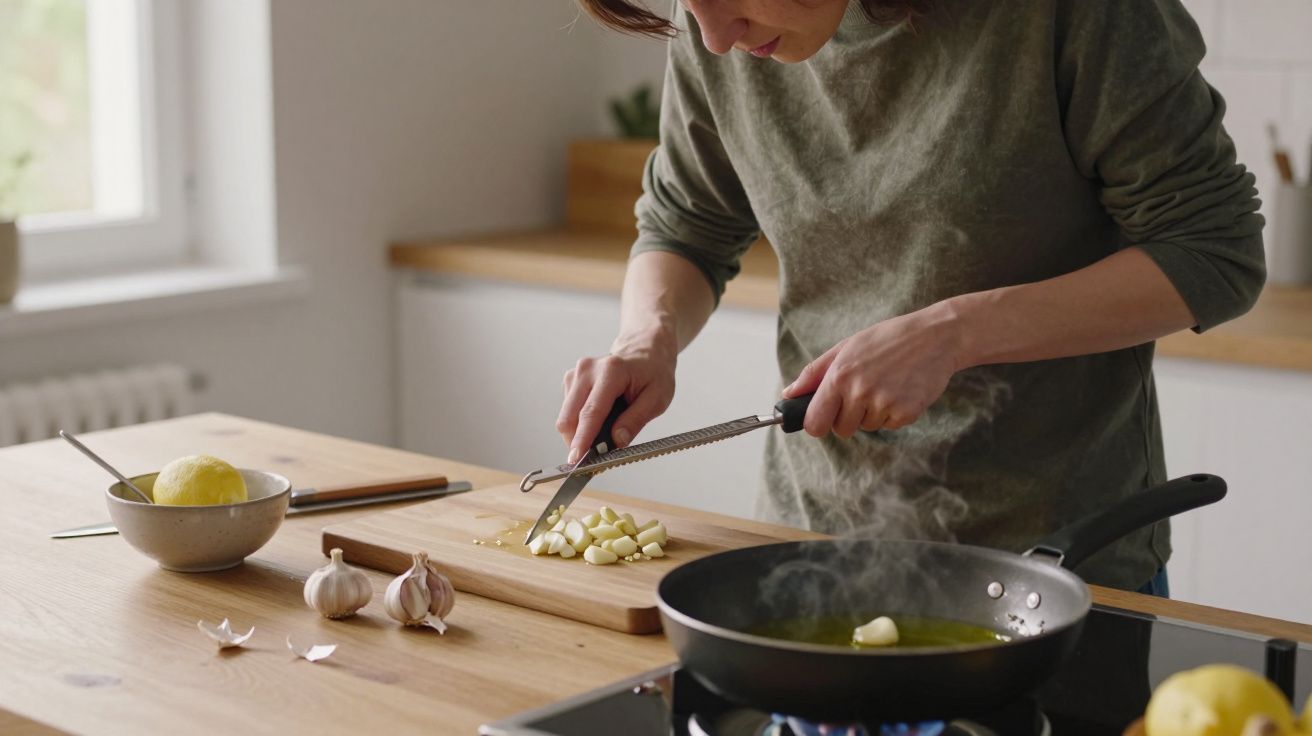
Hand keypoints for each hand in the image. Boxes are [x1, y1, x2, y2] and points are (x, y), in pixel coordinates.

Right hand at [557, 334, 675, 463]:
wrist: (645, 351)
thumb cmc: (653, 373)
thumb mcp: (657, 398)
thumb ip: (635, 420)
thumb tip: (616, 441)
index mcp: (611, 371)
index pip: (591, 412)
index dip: (582, 439)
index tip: (576, 459)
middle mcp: (587, 370)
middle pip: (569, 416)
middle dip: (577, 442)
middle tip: (592, 461)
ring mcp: (576, 373)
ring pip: (566, 416)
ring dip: (578, 434)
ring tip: (599, 441)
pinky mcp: (571, 380)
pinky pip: (568, 411)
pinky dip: (578, 424)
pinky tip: (596, 425)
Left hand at [781, 304, 963, 437]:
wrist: (936, 336)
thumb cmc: (888, 339)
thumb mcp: (847, 347)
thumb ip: (814, 373)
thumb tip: (788, 394)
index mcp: (839, 376)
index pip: (815, 423)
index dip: (818, 423)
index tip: (824, 418)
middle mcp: (859, 392)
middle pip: (841, 430)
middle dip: (848, 417)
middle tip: (864, 391)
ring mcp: (884, 404)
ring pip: (867, 427)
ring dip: (873, 412)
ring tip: (887, 384)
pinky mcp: (906, 413)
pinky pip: (890, 425)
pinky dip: (894, 413)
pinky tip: (902, 389)